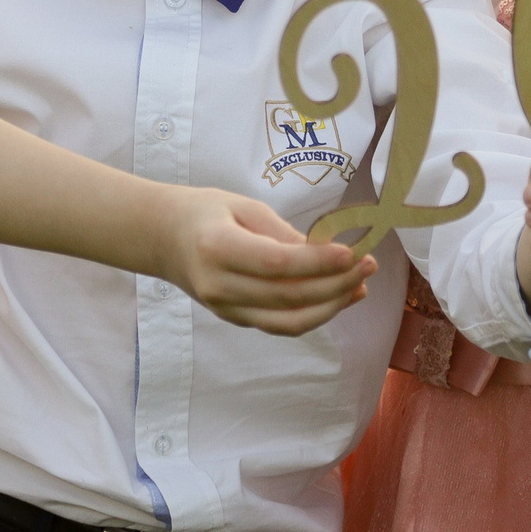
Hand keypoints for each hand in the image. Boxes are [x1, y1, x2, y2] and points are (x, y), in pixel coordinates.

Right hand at [157, 190, 375, 334]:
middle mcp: (219, 285)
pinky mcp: (234, 319)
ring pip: (289, 322)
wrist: (162, 238)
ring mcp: (225, 309)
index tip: (352, 252)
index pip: (277, 264)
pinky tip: (338, 297)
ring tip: (360, 286)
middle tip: (368, 264)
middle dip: (336, 284)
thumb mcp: (242, 206)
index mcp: (217, 248)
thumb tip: (326, 253)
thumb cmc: (203, 212)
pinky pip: (281, 325)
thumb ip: (283, 232)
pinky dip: (314, 314)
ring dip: (332, 307)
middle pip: (288, 297)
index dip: (318, 262)